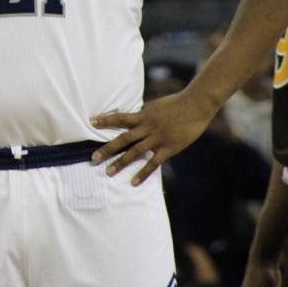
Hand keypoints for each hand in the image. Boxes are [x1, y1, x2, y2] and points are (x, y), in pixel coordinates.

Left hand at [89, 89, 215, 185]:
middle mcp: (147, 127)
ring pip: (135, 152)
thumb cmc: (176, 104)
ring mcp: (157, 138)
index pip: (120, 117)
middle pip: (123, 139)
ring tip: (108, 172)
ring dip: (120, 163)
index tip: (91, 121)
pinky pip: (153, 163)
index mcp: (143, 115)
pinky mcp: (169, 148)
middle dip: (107, 149)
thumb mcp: (155, 106)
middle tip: (93, 158)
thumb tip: (133, 119)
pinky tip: (133, 182)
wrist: (196, 105)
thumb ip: (144, 115)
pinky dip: (143, 173)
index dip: (105, 120)